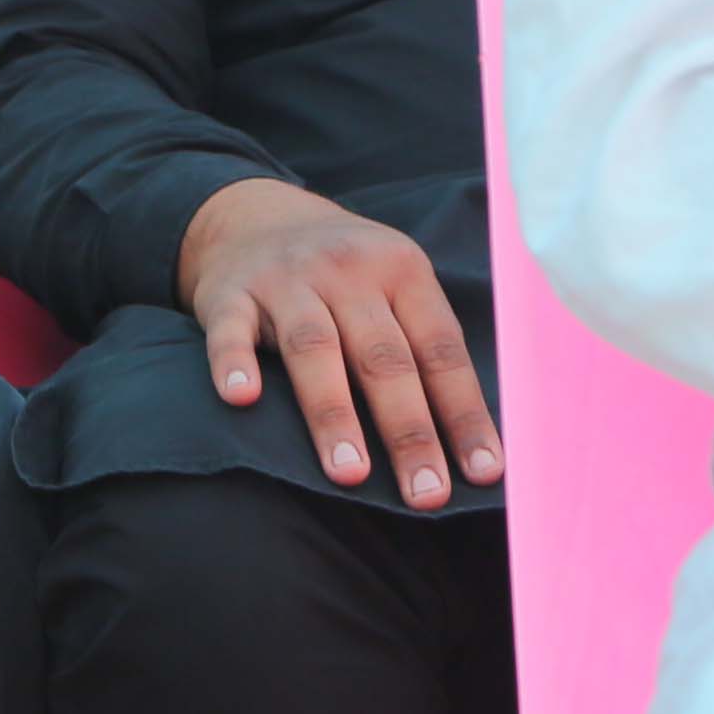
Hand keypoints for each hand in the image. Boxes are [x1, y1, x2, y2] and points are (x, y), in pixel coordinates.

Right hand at [173, 175, 501, 507]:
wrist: (255, 219)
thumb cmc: (344, 277)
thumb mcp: (395, 287)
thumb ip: (424, 348)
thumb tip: (474, 445)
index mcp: (402, 271)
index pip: (440, 350)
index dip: (463, 413)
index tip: (483, 473)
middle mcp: (347, 270)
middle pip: (383, 357)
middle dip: (408, 431)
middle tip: (426, 494)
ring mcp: (286, 279)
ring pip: (314, 348)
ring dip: (334, 414)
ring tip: (350, 474)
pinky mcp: (229, 294)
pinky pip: (230, 331)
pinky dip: (233, 363)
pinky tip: (242, 398)